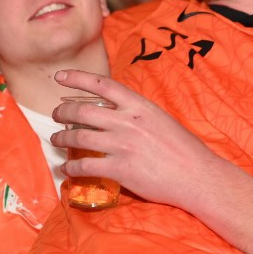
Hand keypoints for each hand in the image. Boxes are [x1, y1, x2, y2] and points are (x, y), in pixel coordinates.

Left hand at [51, 69, 224, 209]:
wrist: (197, 176)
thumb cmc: (184, 148)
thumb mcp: (161, 119)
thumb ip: (137, 114)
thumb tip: (118, 112)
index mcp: (139, 105)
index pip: (101, 85)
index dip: (77, 78)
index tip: (60, 77)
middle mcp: (127, 122)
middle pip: (82, 111)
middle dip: (62, 112)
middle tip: (55, 115)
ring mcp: (122, 145)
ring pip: (79, 137)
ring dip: (61, 138)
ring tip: (56, 140)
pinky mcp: (120, 169)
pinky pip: (86, 165)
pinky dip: (71, 167)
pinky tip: (67, 169)